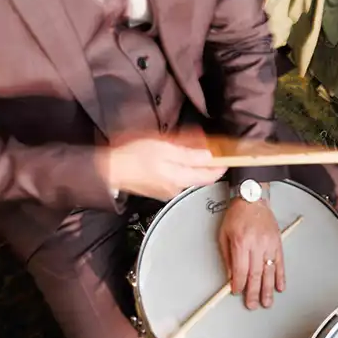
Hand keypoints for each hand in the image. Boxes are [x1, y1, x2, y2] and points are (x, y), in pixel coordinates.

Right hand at [98, 135, 226, 200]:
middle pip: (199, 176)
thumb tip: (208, 156)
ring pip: (188, 175)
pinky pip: (176, 176)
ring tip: (187, 147)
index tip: (228, 158)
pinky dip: (179, 166)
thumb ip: (189, 154)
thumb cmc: (133, 157)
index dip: (220, 166)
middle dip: (205, 162)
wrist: (110, 170)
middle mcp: (176, 188)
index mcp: (179, 178)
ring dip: (191, 163)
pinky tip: (172, 156)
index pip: (209, 175)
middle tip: (207, 147)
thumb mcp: (164, 149)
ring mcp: (168, 190)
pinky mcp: (159, 189)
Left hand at [218, 196, 284, 309]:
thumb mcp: (224, 234)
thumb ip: (227, 256)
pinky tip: (280, 287)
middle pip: (255, 274)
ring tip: (267, 302)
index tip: (237, 292)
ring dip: (268, 289)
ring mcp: (269, 244)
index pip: (241, 269)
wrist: (253, 199)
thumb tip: (231, 276)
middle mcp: (256, 244)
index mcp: (241, 242)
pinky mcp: (277, 243)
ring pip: (269, 271)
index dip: (239, 284)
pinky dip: (280, 276)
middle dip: (254, 292)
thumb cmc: (237, 215)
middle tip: (253, 305)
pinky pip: (280, 263)